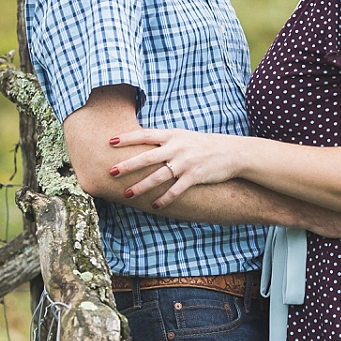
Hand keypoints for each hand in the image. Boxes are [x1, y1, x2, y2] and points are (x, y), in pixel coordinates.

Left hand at [109, 127, 246, 207]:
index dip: (127, 138)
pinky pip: (176, 190)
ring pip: (159, 176)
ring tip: (127, 194)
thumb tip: (141, 142)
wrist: (231, 152)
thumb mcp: (183, 136)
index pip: (145, 134)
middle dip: (128, 165)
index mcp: (172, 135)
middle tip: (111, 172)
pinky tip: (154, 205)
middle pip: (147, 156)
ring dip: (142, 186)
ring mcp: (186, 162)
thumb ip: (164, 139)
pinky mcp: (195, 176)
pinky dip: (164, 199)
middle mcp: (177, 148)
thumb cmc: (203, 145)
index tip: (110, 142)